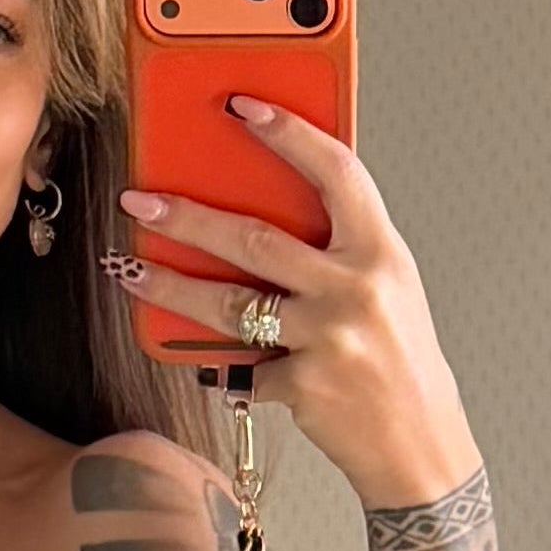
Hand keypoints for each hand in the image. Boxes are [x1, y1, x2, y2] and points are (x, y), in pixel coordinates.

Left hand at [110, 102, 479, 509]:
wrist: (420, 444)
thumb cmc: (399, 359)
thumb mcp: (388, 287)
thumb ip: (341, 248)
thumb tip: (270, 206)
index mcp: (381, 252)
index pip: (335, 173)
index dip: (289, 134)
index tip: (243, 107)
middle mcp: (356, 290)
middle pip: (256, 238)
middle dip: (188, 218)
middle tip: (140, 202)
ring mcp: (328, 339)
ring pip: (230, 302)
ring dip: (170, 285)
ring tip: (130, 270)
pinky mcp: (303, 386)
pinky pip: (242, 367)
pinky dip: (220, 362)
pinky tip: (196, 355)